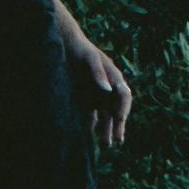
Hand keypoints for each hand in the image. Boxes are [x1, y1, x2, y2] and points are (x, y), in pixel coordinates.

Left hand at [66, 27, 134, 155]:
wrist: (65, 46)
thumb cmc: (81, 50)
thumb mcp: (90, 59)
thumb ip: (99, 73)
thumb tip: (107, 90)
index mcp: (114, 77)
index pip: (124, 96)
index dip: (123, 108)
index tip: (120, 119)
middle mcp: (108, 88)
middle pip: (116, 109)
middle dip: (118, 125)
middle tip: (117, 140)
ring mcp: (97, 94)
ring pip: (105, 115)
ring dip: (107, 128)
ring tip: (107, 143)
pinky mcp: (86, 99)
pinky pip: (91, 114)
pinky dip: (91, 124)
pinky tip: (90, 133)